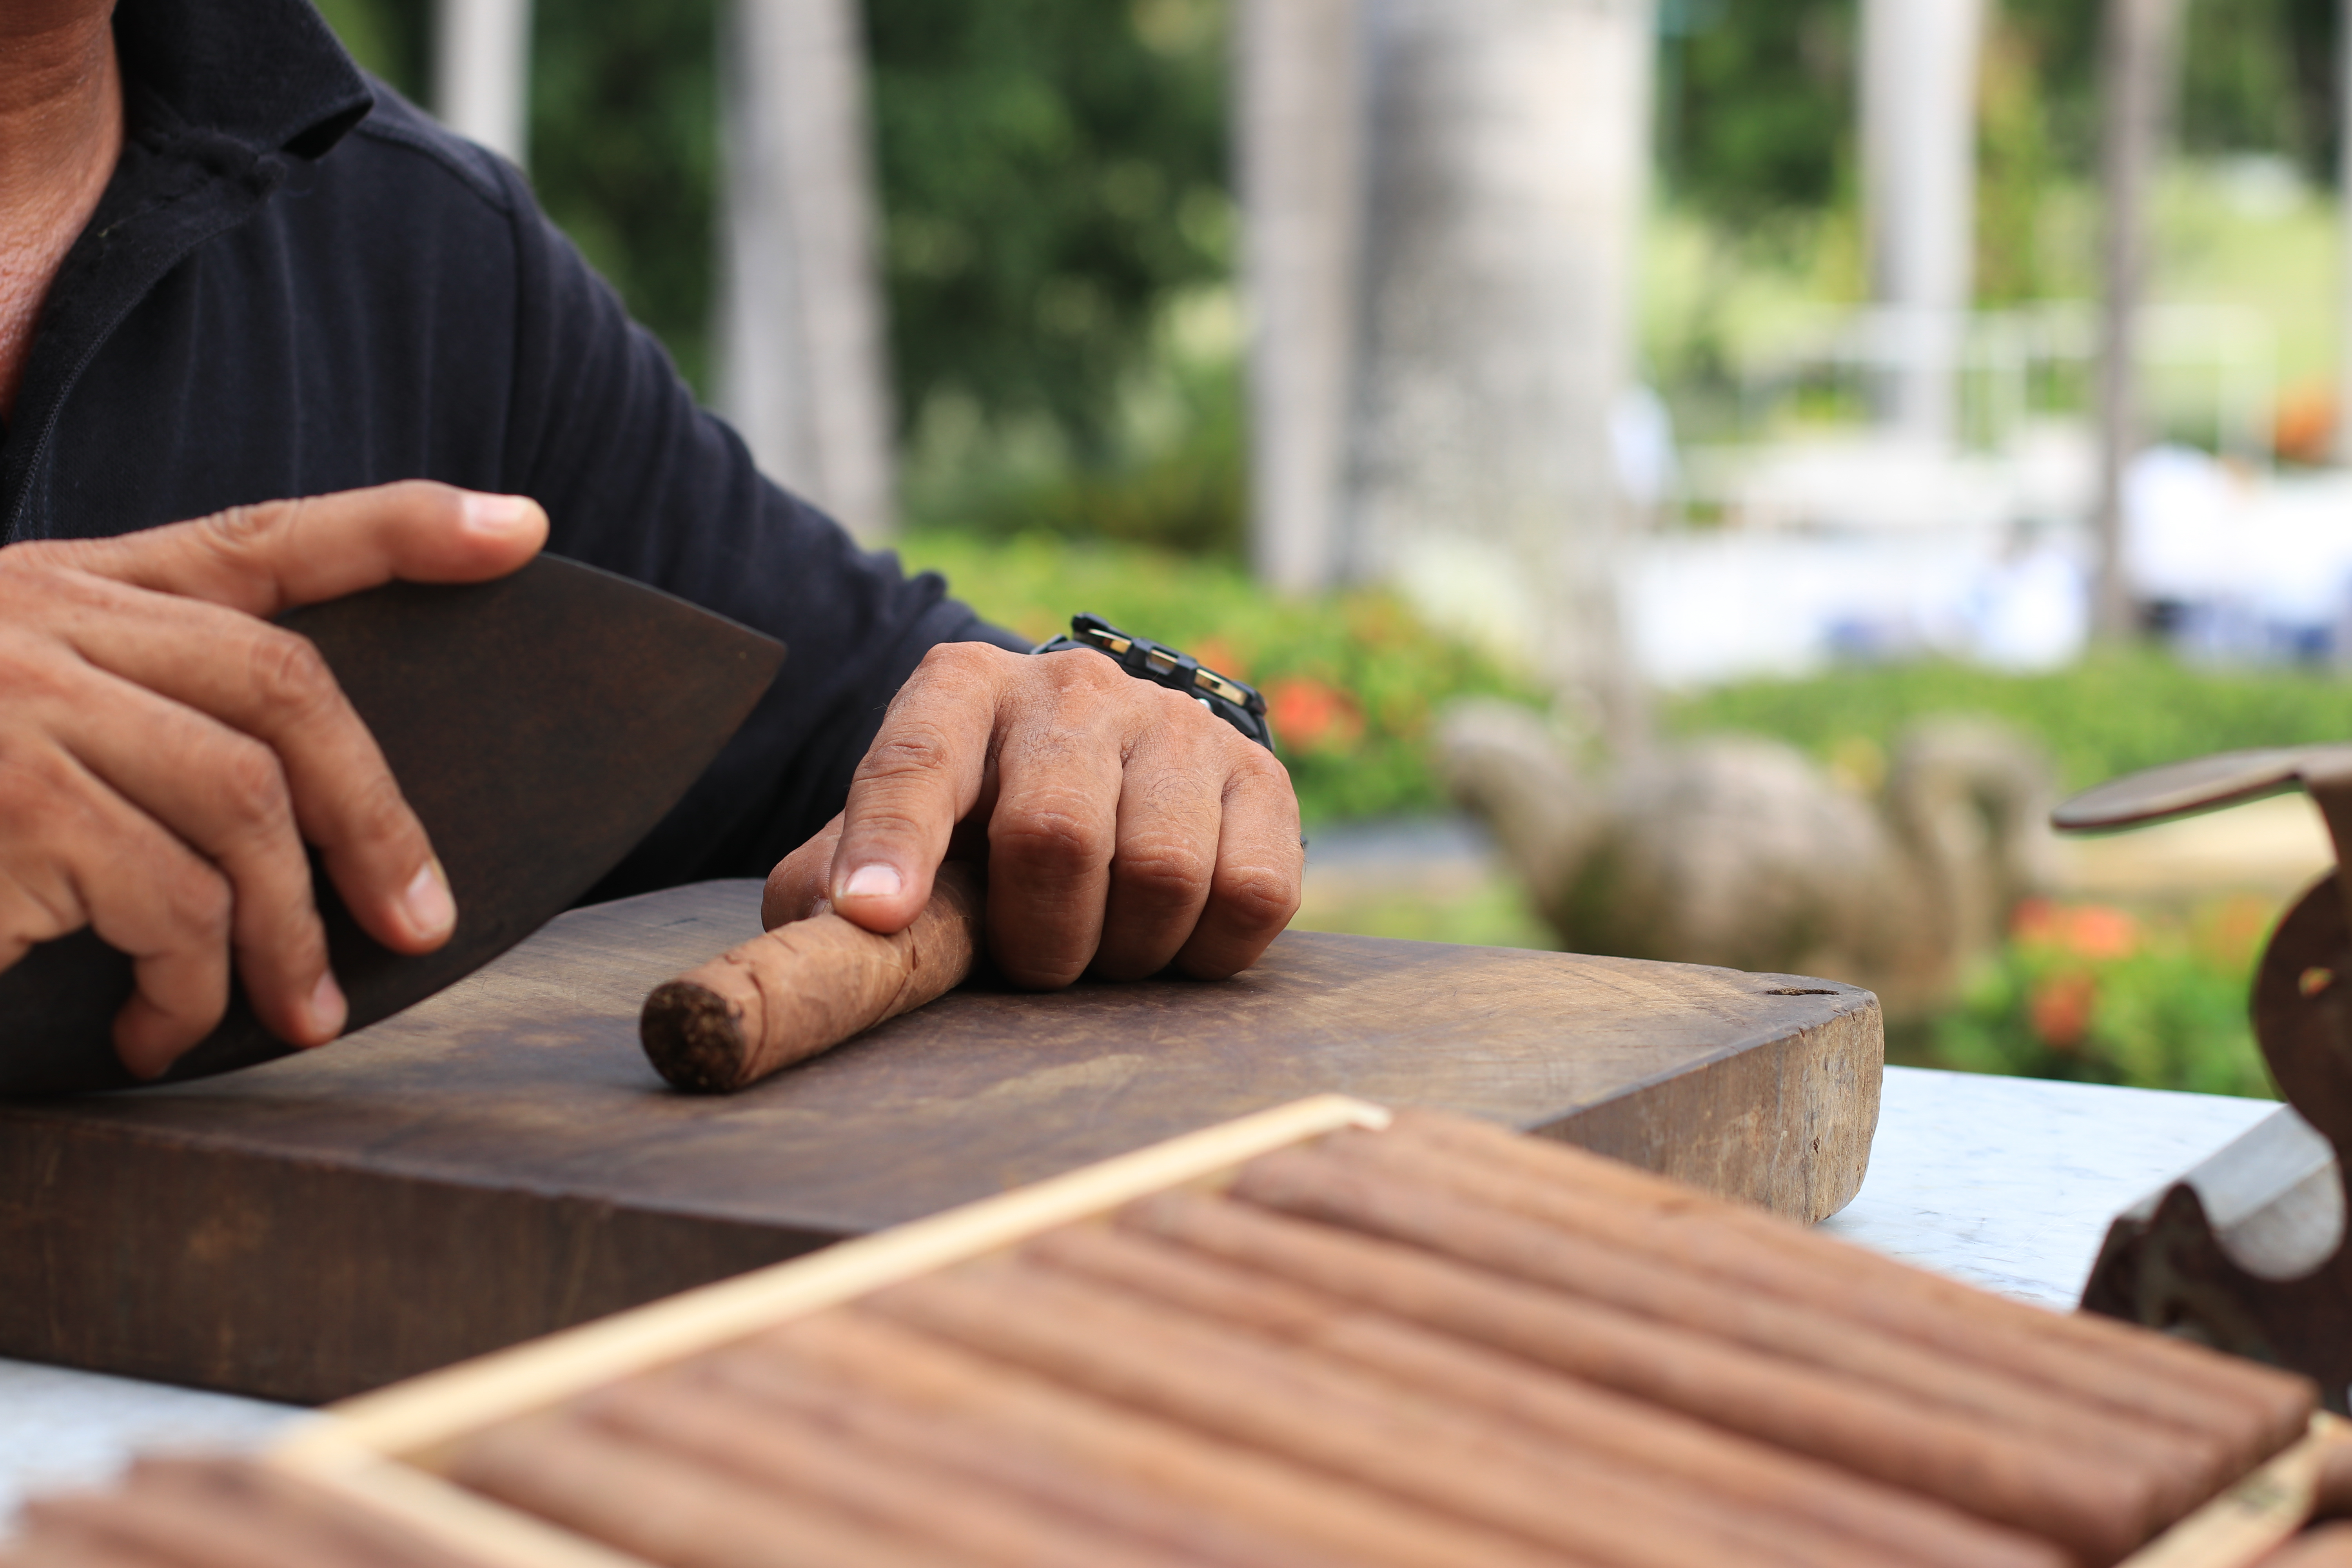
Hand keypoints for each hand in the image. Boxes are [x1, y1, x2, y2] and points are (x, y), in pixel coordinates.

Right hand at [0, 482, 547, 1076]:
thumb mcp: (12, 723)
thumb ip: (125, 716)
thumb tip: (284, 813)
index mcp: (56, 590)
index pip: (260, 537)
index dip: (398, 527)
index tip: (519, 526)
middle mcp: (39, 619)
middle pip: (284, 686)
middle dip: (375, 812)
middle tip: (419, 921)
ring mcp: (17, 701)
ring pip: (243, 803)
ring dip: (288, 930)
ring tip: (298, 1012)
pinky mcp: (10, 802)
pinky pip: (170, 897)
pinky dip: (194, 981)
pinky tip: (166, 1033)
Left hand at [763, 642, 1301, 985]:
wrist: (1105, 771)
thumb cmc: (975, 826)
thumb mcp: (889, 839)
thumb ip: (833, 881)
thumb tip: (836, 930)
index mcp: (961, 690)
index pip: (917, 762)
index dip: (893, 842)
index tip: (874, 918)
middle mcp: (1073, 687)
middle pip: (1056, 834)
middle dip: (1039, 937)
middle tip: (1033, 961)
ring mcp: (1178, 725)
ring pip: (1165, 873)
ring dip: (1126, 951)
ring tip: (1103, 945)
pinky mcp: (1262, 777)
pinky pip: (1253, 895)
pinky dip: (1208, 949)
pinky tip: (1175, 933)